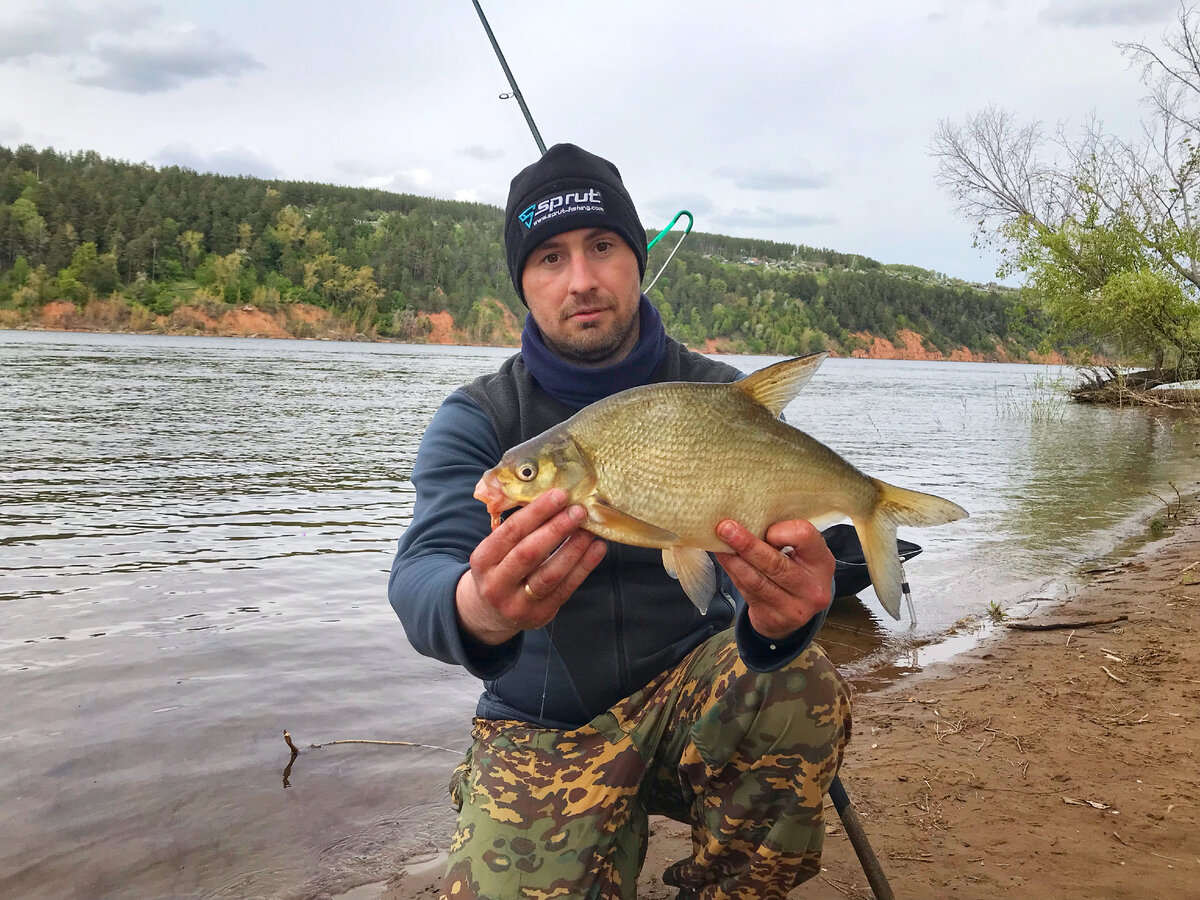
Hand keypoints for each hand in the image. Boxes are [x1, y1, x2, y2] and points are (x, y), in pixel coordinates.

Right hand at [456, 488, 607, 644]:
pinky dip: (584, 567)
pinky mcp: (539, 616)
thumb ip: (519, 530)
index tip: (559, 495)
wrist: (489, 612)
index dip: (536, 513)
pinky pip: (565, 589)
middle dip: (556, 529)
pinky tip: (596, 549)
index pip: (511, 532)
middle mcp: (496, 584)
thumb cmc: (499, 568)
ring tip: (590, 529)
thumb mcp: (495, 550)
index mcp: (483, 560)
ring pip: (550, 574)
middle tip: (578, 511)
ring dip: (574, 549)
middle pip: (529, 554)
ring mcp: (517, 604)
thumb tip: (556, 499)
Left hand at [714, 519, 833, 640]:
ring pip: (757, 581)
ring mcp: (793, 608)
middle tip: (725, 528)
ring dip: (734, 561)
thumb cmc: (796, 568)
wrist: (796, 610)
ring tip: (719, 544)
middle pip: (776, 564)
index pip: (804, 537)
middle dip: (748, 545)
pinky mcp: (773, 618)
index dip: (782, 530)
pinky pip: (748, 592)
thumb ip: (784, 536)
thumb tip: (746, 521)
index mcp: (822, 562)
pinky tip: (724, 560)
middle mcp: (812, 588)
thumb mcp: (801, 552)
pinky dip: (733, 573)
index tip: (767, 528)